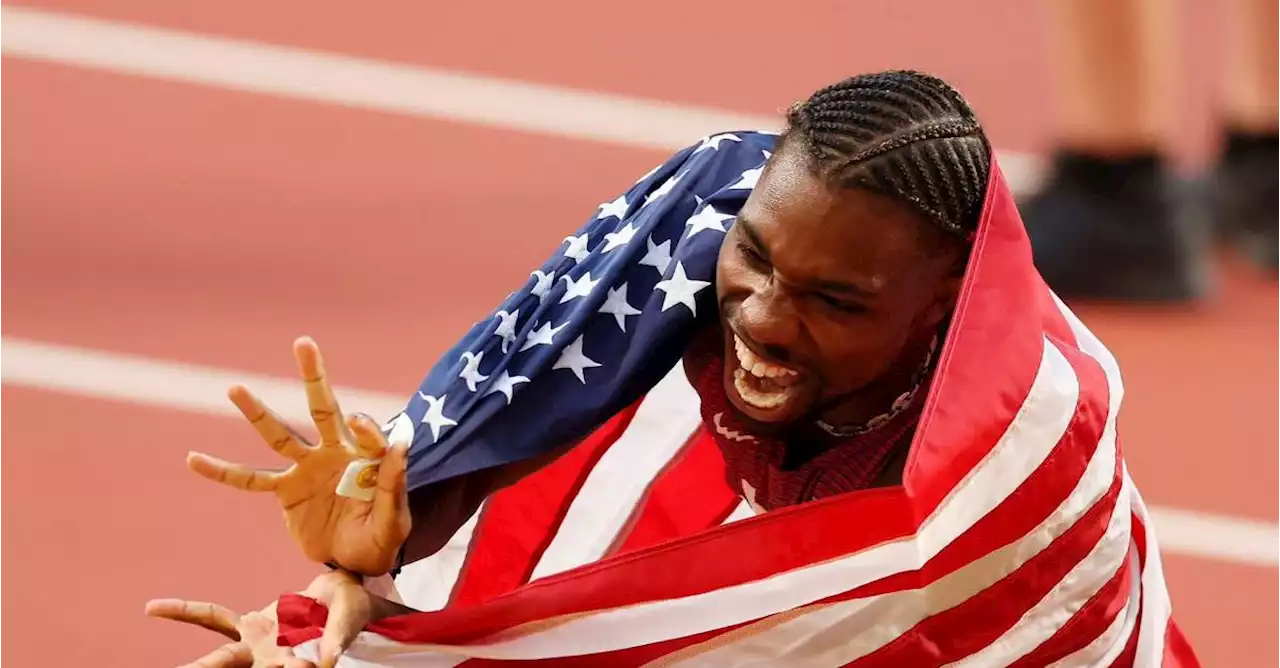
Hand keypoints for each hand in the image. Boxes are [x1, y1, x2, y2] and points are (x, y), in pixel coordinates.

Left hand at [146, 570, 373, 667]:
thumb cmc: (351, 612)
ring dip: (194, 664)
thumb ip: (337, 637)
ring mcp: (255, 645)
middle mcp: (268, 660)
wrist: (344, 599)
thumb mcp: (348, 620)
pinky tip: (152, 609)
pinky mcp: (249, 625)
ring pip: (219, 657)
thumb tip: (327, 659)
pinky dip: (186, 612)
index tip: (299, 665)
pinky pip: (213, 618)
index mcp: (293, 662)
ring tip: (161, 642)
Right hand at [187, 337, 410, 574]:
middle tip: (303, 343)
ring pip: (279, 435)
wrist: (356, 560)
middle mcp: (335, 452)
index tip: (355, 422)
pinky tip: (194, 460)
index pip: (365, 431)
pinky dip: (223, 471)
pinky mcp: (286, 489)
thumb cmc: (382, 537)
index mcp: (367, 456)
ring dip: (258, 413)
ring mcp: (306, 468)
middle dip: (314, 376)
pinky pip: (251, 479)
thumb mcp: (393, 519)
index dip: (365, 427)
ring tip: (235, 388)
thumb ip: (393, 484)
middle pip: (322, 408)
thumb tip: (400, 444)